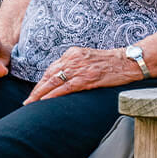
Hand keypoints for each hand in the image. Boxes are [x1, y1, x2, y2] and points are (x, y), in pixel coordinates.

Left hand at [24, 47, 144, 103]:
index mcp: (72, 53)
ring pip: (54, 82)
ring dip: (40, 94)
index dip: (42, 82)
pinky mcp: (87, 78)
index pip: (51, 69)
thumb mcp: (88, 58)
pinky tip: (45, 102)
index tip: (35, 92)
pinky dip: (53, 95)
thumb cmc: (110, 62)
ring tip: (32, 104)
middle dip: (37, 89)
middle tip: (27, 101)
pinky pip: (66, 88)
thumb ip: (74, 65)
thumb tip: (61, 78)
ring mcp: (79, 69)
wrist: (129, 61)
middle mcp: (72, 59)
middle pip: (49, 75)